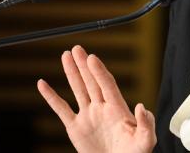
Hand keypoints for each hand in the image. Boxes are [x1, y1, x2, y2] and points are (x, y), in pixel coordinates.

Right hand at [37, 45, 156, 152]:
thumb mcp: (145, 140)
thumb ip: (146, 124)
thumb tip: (141, 107)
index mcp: (118, 109)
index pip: (107, 85)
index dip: (100, 72)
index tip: (92, 58)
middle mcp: (102, 108)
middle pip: (92, 81)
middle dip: (84, 65)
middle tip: (77, 48)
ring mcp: (88, 116)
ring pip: (78, 89)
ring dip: (72, 73)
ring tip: (66, 55)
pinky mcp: (75, 128)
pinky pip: (61, 109)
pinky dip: (51, 97)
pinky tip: (43, 84)